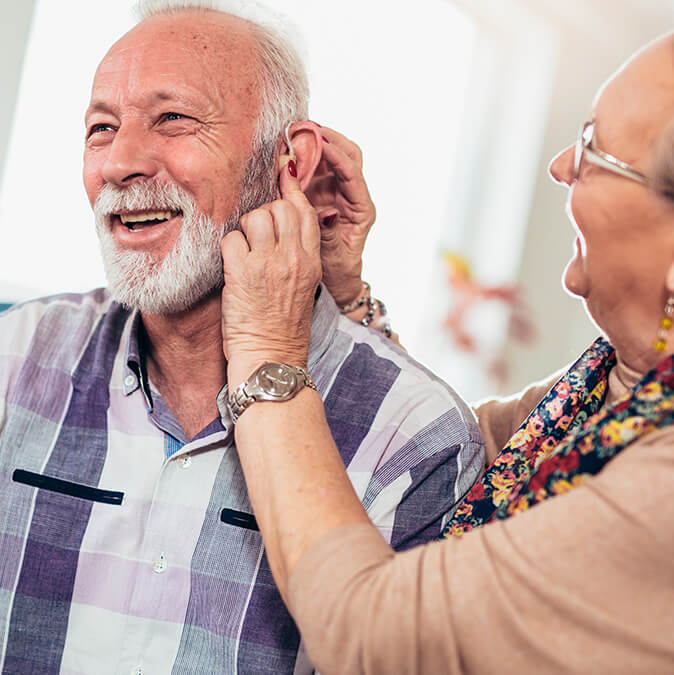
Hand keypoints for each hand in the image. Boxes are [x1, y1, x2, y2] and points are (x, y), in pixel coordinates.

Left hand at [221, 162, 320, 389]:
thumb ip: (296, 257)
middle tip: (255, 235)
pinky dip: (227, 250)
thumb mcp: (303, 289)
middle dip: (264, 213)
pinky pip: (231, 239)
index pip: (305, 210)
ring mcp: (270, 264)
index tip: (282, 173)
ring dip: (244, 229)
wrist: (272, 361)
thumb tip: (281, 229)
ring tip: (243, 253)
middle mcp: (295, 258)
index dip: (291, 188)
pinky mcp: (243, 274)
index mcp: (312, 262)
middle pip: (279, 206)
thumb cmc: (283, 330)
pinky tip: (230, 268)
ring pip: (255, 216)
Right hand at [305, 127, 375, 305]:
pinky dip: (304, 158)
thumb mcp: (334, 255)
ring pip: (332, 158)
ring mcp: (337, 192)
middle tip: (307, 128)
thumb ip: (330, 234)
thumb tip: (327, 213)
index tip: (320, 142)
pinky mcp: (322, 193)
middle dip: (330, 139)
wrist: (336, 279)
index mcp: (362, 209)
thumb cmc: (338, 270)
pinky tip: (289, 151)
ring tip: (296, 133)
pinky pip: (316, 169)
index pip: (353, 174)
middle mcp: (352, 196)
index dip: (337, 156)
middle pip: (349, 156)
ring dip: (316, 144)